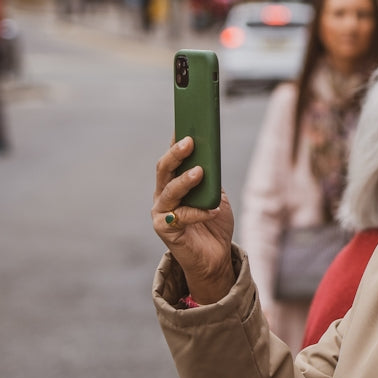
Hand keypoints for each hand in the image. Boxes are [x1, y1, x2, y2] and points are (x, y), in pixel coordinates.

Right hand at [152, 136, 235, 303]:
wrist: (214, 256)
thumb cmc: (214, 223)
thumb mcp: (216, 194)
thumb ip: (211, 177)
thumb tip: (210, 152)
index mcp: (173, 183)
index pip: (172, 158)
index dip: (175, 140)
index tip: (184, 121)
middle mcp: (163, 195)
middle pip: (164, 169)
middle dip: (176, 154)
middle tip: (190, 141)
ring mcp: (161, 212)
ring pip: (169, 190)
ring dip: (185, 180)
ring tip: (200, 171)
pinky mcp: (165, 230)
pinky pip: (181, 216)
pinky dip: (199, 212)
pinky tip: (214, 209)